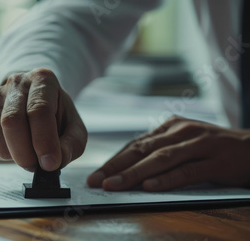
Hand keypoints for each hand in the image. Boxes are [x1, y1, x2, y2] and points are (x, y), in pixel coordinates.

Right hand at [0, 68, 86, 170]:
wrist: (32, 99)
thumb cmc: (55, 114)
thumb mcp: (73, 127)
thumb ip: (71, 145)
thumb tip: (54, 161)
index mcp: (43, 80)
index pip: (39, 111)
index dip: (44, 141)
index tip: (50, 163)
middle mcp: (16, 82)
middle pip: (12, 122)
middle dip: (25, 154)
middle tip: (35, 166)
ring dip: (14, 156)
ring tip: (27, 150)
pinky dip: (0, 155)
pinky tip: (12, 144)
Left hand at [87, 116, 249, 190]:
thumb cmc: (214, 148)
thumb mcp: (185, 143)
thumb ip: (161, 150)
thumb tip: (127, 168)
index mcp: (171, 126)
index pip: (136, 144)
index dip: (114, 160)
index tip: (96, 175)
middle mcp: (182, 131)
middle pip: (143, 150)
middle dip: (116, 167)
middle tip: (97, 181)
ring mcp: (200, 144)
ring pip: (161, 159)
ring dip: (134, 173)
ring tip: (115, 185)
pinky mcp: (216, 161)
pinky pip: (187, 171)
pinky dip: (167, 179)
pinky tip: (150, 187)